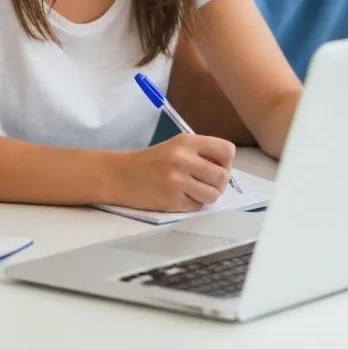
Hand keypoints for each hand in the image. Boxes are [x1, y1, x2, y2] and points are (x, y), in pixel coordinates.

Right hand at [105, 133, 235, 211]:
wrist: (119, 175)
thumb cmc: (151, 161)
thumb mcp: (176, 147)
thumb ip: (201, 154)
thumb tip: (227, 169)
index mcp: (187, 141)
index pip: (227, 150)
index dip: (226, 161)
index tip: (215, 166)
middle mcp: (183, 158)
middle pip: (223, 176)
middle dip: (218, 183)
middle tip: (204, 183)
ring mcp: (177, 180)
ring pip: (214, 195)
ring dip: (206, 196)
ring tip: (193, 191)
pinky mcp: (172, 200)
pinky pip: (197, 207)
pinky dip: (192, 204)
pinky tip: (179, 197)